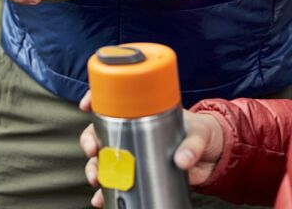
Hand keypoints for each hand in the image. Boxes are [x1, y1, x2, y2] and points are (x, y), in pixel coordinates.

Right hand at [79, 91, 223, 207]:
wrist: (211, 158)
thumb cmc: (200, 134)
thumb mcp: (198, 133)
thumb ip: (191, 146)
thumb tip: (181, 160)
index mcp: (142, 113)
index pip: (112, 100)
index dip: (95, 98)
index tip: (86, 105)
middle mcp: (132, 131)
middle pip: (100, 131)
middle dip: (90, 140)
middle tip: (93, 149)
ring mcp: (133, 154)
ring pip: (103, 158)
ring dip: (94, 168)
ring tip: (96, 178)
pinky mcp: (138, 175)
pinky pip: (116, 182)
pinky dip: (105, 192)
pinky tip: (101, 198)